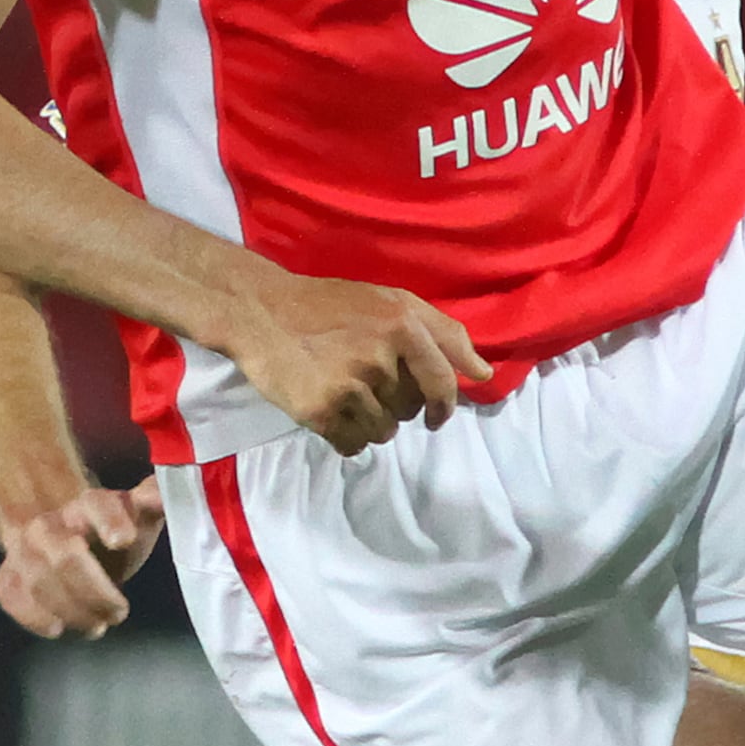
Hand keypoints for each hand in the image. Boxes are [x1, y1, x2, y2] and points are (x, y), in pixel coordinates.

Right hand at [0, 476, 165, 639]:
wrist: (74, 540)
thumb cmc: (116, 531)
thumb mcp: (143, 517)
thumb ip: (158, 502)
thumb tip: (161, 497)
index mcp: (92, 504)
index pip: (98, 504)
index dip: (110, 521)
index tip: (123, 540)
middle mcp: (52, 522)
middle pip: (65, 556)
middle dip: (94, 592)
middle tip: (119, 613)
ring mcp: (25, 548)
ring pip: (38, 581)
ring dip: (71, 611)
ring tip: (97, 626)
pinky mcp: (9, 574)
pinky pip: (11, 595)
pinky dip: (34, 617)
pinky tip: (59, 628)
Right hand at [224, 270, 490, 455]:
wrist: (260, 311)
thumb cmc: (331, 305)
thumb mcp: (391, 301)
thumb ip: (443, 333)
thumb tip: (484, 374)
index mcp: (403, 325)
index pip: (443, 382)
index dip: (444, 406)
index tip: (435, 418)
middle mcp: (380, 357)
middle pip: (411, 410)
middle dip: (396, 405)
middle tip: (365, 382)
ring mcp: (349, 386)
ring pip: (383, 431)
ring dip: (369, 422)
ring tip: (344, 394)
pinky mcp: (320, 411)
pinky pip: (353, 445)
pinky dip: (346, 437)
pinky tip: (330, 412)